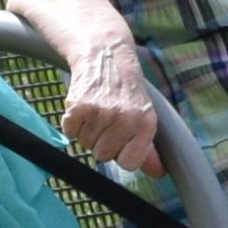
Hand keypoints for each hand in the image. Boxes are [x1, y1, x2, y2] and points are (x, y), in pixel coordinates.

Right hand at [61, 34, 161, 171]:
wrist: (104, 54)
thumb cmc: (126, 89)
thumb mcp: (144, 114)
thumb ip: (148, 147)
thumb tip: (157, 173)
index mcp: (144, 123)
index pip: (129, 163)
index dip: (122, 153)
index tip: (121, 139)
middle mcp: (124, 119)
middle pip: (104, 156)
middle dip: (102, 141)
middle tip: (106, 120)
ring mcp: (100, 113)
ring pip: (86, 144)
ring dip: (88, 131)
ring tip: (96, 110)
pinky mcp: (77, 107)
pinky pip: (70, 132)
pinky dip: (73, 123)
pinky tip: (83, 107)